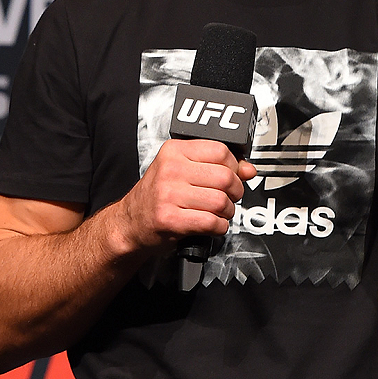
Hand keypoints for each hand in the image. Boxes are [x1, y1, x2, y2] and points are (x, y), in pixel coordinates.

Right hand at [117, 139, 255, 254]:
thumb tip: (247, 169)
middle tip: (228, 197)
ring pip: (221, 201)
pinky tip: (211, 224)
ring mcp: (169, 195)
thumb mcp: (181, 171)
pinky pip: (211, 222)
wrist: (129, 223)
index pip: (221, 151)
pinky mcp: (170, 219)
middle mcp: (170, 170)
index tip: (233, 175)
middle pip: (225, 177)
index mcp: (174, 152)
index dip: (235, 166)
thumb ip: (215, 166)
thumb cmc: (156, 196)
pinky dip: (219, 227)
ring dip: (227, 212)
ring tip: (218, 212)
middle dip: (235, 192)